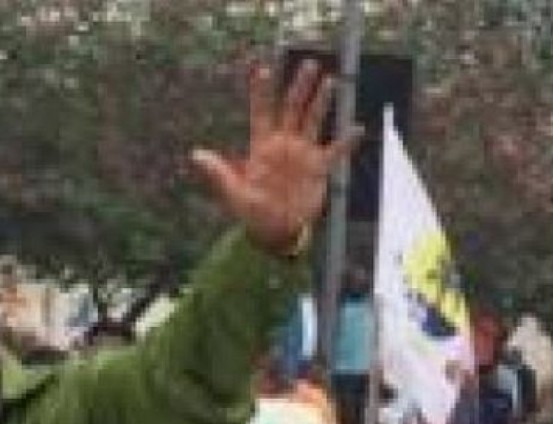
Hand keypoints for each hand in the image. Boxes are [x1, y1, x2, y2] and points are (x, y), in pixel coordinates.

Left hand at [192, 60, 362, 255]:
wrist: (275, 230)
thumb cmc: (251, 211)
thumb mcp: (233, 193)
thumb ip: (218, 172)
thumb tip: (196, 154)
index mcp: (262, 146)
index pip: (261, 112)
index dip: (261, 91)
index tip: (261, 69)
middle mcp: (284, 144)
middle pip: (292, 108)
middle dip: (299, 87)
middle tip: (308, 64)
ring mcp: (303, 154)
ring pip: (314, 121)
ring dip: (321, 102)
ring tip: (330, 81)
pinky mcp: (319, 169)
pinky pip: (335, 151)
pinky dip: (346, 142)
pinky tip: (357, 128)